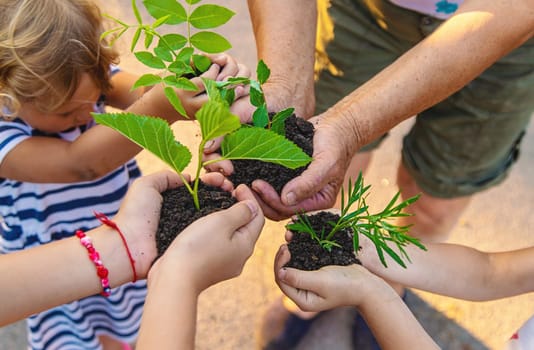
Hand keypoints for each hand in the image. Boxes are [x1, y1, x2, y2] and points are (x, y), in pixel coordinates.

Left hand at [113, 171, 232, 279]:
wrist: (128, 247)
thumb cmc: (134, 215)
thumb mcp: (146, 185)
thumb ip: (167, 177)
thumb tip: (188, 177)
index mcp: (174, 201)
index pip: (199, 187)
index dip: (211, 180)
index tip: (219, 176)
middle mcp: (184, 215)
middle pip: (211, 199)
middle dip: (222, 189)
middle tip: (229, 185)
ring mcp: (190, 230)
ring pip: (214, 215)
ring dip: (226, 203)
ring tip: (232, 194)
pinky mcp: (193, 245)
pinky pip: (210, 232)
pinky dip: (221, 223)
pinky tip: (229, 213)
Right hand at [149, 184, 264, 292]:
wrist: (174, 278)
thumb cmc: (198, 247)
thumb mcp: (222, 222)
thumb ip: (241, 212)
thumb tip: (252, 206)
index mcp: (246, 245)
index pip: (258, 217)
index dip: (250, 198)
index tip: (238, 186)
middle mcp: (239, 257)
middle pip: (246, 227)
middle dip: (239, 207)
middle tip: (228, 192)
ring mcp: (225, 264)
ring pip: (231, 236)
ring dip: (227, 219)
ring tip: (215, 205)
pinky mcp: (209, 267)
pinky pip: (218, 244)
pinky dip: (216, 230)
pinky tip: (204, 224)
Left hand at [250, 114, 352, 219]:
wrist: (337, 126)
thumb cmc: (336, 143)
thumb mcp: (326, 162)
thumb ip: (309, 182)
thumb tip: (286, 199)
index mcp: (319, 201)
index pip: (290, 209)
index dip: (271, 200)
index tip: (257, 184)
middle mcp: (307, 200)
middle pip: (278, 210)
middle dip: (260, 201)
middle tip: (243, 186)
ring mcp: (297, 190)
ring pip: (272, 202)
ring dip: (257, 196)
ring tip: (242, 183)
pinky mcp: (288, 179)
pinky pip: (272, 188)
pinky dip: (260, 186)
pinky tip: (247, 176)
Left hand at [274, 244, 385, 311]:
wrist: (365, 284)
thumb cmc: (344, 284)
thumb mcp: (320, 281)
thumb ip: (299, 278)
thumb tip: (280, 273)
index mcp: (303, 300)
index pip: (282, 282)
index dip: (279, 264)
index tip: (286, 249)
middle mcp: (304, 294)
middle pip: (284, 276)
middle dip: (282, 259)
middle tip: (285, 244)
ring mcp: (309, 285)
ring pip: (291, 269)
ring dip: (288, 256)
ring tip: (288, 242)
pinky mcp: (315, 275)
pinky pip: (301, 264)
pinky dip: (297, 254)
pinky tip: (297, 244)